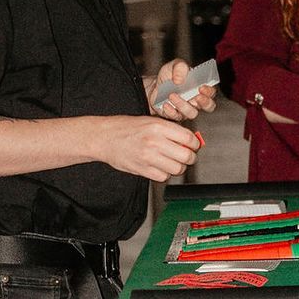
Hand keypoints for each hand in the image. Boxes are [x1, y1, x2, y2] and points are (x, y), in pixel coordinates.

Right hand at [89, 112, 205, 182]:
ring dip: (178, 167)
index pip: (189, 139)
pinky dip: (164, 174)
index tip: (193, 146)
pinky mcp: (142, 169)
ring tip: (171, 162)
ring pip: (177, 169)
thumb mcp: (150, 121)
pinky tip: (159, 167)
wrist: (104, 137)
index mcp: (158, 126)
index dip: (194, 144)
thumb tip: (190, 140)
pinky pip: (163, 177)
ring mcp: (148, 157)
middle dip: (189, 158)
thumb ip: (170, 130)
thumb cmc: (125, 128)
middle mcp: (154, 141)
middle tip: (185, 156)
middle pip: (186, 156)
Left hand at [147, 59, 217, 120]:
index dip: (209, 91)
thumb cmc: (168, 76)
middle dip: (204, 102)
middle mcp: (196, 100)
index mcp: (200, 86)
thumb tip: (180, 79)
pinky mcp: (176, 115)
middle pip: (208, 106)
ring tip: (171, 95)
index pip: (211, 92)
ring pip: (191, 113)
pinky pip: (176, 116)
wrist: (154, 86)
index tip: (201, 87)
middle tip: (196, 96)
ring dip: (183, 104)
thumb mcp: (174, 65)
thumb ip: (180, 67)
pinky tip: (165, 103)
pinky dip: (171, 111)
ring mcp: (187, 109)